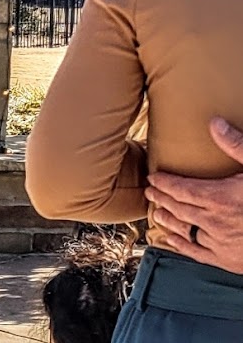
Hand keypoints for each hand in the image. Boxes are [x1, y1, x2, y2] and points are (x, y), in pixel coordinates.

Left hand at [146, 117, 242, 271]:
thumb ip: (236, 146)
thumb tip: (214, 123)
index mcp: (222, 198)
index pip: (182, 189)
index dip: (165, 183)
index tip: (153, 177)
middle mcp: (216, 221)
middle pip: (179, 208)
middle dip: (162, 199)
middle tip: (150, 191)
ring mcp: (222, 244)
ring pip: (185, 230)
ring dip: (168, 221)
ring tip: (157, 213)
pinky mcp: (229, 262)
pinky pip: (197, 254)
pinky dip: (181, 246)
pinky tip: (172, 241)